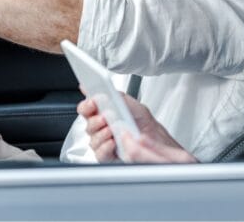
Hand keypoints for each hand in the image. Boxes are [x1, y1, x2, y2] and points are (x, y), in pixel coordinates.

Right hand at [78, 93, 196, 163]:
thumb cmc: (145, 123)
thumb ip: (113, 96)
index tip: (92, 102)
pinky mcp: (109, 156)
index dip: (86, 105)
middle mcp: (103, 128)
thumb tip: (98, 88)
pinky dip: (105, 147)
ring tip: (113, 130)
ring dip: (102, 133)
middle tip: (105, 117)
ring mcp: (104, 142)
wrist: (157, 140)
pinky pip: (100, 154)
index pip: (87, 108)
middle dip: (95, 120)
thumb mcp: (132, 105)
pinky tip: (113, 142)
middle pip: (87, 124)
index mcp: (105, 113)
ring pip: (92, 139)